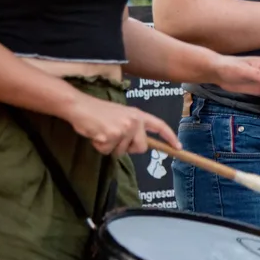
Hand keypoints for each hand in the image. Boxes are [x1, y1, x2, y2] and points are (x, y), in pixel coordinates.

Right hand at [62, 91, 180, 155]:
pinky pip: (107, 152)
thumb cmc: (99, 112)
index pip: (159, 125)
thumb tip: (141, 146)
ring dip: (110, 147)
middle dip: (128, 148)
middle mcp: (134, 121)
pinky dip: (100, 147)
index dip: (170, 137)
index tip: (178, 147)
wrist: (80, 106)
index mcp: (138, 115)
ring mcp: (124, 129)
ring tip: (103, 132)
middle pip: (141, 148)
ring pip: (121, 152)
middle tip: (114, 137)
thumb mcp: (122, 115)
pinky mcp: (111, 136)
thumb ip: (134, 128)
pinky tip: (96, 134)